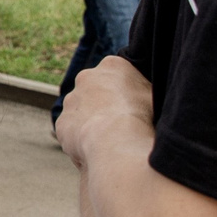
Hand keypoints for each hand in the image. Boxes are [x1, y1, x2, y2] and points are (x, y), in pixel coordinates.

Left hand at [55, 55, 153, 169]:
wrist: (117, 140)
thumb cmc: (144, 117)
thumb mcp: (154, 95)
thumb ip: (144, 90)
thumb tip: (143, 96)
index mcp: (113, 65)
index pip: (117, 74)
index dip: (126, 92)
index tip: (133, 107)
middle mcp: (86, 77)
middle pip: (96, 91)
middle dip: (104, 105)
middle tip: (120, 124)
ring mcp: (71, 101)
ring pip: (82, 112)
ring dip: (92, 123)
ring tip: (110, 141)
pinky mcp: (62, 123)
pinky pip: (72, 132)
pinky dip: (82, 140)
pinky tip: (97, 150)